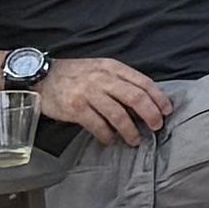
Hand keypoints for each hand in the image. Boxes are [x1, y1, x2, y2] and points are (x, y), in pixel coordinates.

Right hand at [36, 55, 169, 143]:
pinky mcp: (76, 108)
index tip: (167, 111)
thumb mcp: (100, 69)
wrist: (41, 77)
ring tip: (135, 140)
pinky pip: (98, 125)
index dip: (158, 98)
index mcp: (112, 67)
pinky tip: (110, 140)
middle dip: (151, 115)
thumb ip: (120, 80)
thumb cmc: (75, 75)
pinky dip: (107, 136)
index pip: (143, 82)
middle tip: (157, 127)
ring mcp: (88, 93)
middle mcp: (102, 78)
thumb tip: (144, 100)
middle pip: (135, 98)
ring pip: (119, 115)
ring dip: (130, 130)